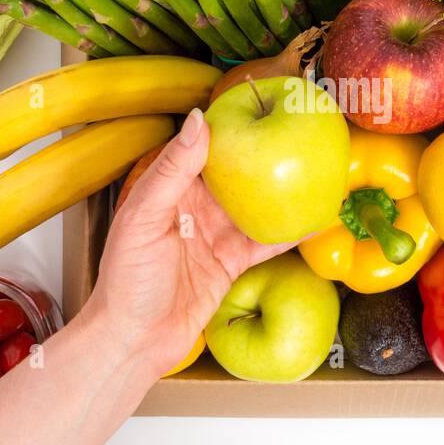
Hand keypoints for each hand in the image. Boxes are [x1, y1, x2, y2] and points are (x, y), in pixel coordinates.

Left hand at [85, 108, 295, 379]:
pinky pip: (266, 241)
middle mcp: (195, 206)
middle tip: (298, 128)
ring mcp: (215, 234)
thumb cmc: (127, 281)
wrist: (135, 342)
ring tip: (316, 168)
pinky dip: (290, 230)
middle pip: (236, 173)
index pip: (203, 146)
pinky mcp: (232, 262)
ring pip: (257, 205)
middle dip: (264, 153)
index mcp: (169, 188)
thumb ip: (171, 171)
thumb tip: (198, 120)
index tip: (259, 102)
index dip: (229, 123)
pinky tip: (316, 217)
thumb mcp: (144, 219)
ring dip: (283, 190)